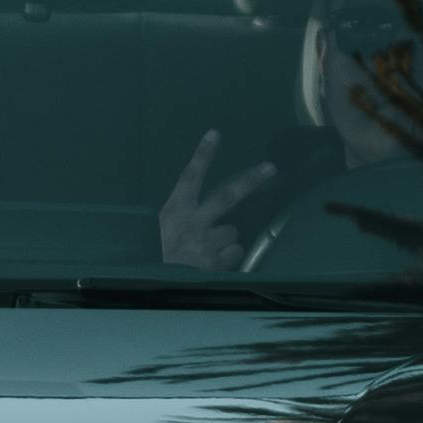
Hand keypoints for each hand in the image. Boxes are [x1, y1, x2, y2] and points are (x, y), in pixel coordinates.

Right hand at [160, 129, 277, 270]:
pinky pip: (234, 254)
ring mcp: (207, 242)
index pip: (190, 176)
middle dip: (251, 180)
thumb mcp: (161, 231)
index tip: (215, 133)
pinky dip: (228, 258)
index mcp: (175, 210)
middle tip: (270, 168)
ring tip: (206, 252)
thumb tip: (209, 219)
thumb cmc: (155, 257)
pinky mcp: (217, 262)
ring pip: (232, 232)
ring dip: (225, 240)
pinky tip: (212, 265)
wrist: (153, 288)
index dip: (203, 155)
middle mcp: (194, 222)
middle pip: (227, 195)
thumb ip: (184, 219)